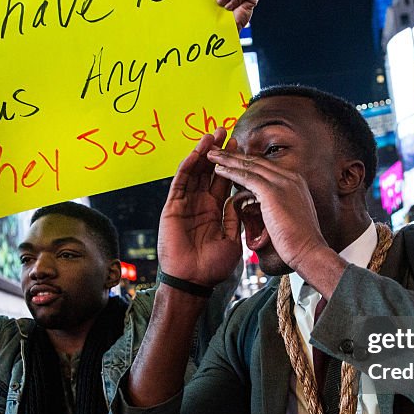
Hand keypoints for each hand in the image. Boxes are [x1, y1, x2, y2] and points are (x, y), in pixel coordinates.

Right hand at [157, 128, 241, 286]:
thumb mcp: (231, 239)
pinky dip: (188, 167)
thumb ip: (233, 217)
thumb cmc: (212, 266)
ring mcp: (185, 204)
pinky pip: (180, 182)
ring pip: (194, 172)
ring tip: (213, 135)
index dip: (232, 164)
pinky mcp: (173, 207)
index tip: (241, 146)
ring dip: (203, 153)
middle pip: (209, 172)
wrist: (194, 281)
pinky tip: (197, 152)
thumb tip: (240, 198)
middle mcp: (200, 205)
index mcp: (215, 212)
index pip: (223, 182)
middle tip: (227, 132)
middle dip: (218, 152)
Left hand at [207, 148, 328, 274]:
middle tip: (216, 152)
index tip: (230, 161)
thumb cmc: (299, 242)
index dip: (246, 163)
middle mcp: (290, 177)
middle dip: (234, 156)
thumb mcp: (290, 217)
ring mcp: (283, 182)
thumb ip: (277, 206)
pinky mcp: (273, 191)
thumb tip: (262, 206)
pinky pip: (247, 177)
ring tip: (211, 155)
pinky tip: (218, 170)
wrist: (310, 252)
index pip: (265, 167)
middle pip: (257, 162)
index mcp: (294, 182)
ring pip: (250, 166)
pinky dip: (231, 172)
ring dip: (228, 159)